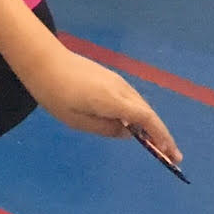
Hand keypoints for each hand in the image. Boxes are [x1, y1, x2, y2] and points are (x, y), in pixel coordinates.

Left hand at [24, 45, 181, 165]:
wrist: (41, 59)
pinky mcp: (108, 76)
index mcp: (113, 100)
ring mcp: (115, 80)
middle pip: (147, 112)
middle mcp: (120, 88)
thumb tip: (129, 133)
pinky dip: (138, 112)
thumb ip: (105, 129)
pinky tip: (133, 124)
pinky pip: (130, 98)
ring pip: (139, 104)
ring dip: (150, 123)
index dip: (162, 137)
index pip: (147, 119)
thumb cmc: (54, 92)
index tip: (172, 154)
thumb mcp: (76, 120)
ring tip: (156, 143)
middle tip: (170, 154)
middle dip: (161, 133)